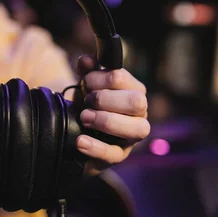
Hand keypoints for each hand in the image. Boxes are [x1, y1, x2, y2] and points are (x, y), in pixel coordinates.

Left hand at [74, 55, 149, 174]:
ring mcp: (132, 136)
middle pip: (137, 102)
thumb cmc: (89, 104)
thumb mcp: (86, 86)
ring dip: (106, 121)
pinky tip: (80, 141)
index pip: (122, 78)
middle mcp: (140, 113)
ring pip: (136, 129)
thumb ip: (87, 71)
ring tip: (84, 118)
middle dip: (106, 99)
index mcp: (134, 90)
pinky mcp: (120, 155)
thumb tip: (86, 61)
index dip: (99, 78)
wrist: (78, 132)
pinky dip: (96, 147)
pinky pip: (114, 154)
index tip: (84, 82)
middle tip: (86, 102)